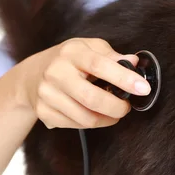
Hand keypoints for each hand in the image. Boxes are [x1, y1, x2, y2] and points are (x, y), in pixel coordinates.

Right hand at [18, 38, 150, 128]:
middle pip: (92, 99)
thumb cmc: (69, 60)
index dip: (125, 78)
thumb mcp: (89, 48)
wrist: (31, 76)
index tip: (143, 88)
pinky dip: (92, 123)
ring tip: (113, 111)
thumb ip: (112, 56)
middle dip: (117, 107)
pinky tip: (94, 114)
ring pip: (86, 118)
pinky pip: (76, 126)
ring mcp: (47, 94)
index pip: (100, 65)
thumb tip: (134, 62)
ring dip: (107, 119)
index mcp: (71, 53)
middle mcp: (56, 73)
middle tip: (126, 107)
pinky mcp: (44, 112)